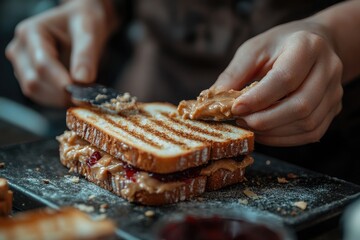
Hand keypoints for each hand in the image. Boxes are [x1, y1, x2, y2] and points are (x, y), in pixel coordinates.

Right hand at [5, 0, 117, 106]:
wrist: (80, 25)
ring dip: (60, 99)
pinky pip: (40, 96)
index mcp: (30, 32)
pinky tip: (75, 96)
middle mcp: (20, 50)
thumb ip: (86, 54)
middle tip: (87, 98)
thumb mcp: (89, 31)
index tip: (80, 95)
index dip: (61, 82)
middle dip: (61, 93)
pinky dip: (58, 100)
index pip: (42, 64)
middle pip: (34, 81)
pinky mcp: (29, 78)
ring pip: (35, 92)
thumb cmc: (83, 23)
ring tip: (83, 95)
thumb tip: (82, 80)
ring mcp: (22, 66)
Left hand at [213, 20, 342, 145]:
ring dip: (273, 132)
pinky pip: (311, 133)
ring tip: (249, 126)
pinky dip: (284, 139)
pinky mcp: (333, 109)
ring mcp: (335, 92)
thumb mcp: (253, 50)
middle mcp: (328, 69)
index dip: (258, 98)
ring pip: (307, 124)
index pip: (285, 78)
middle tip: (240, 122)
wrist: (313, 45)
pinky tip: (264, 133)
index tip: (235, 109)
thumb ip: (234, 74)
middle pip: (300, 105)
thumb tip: (213, 102)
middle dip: (265, 120)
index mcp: (307, 46)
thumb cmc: (278, 46)